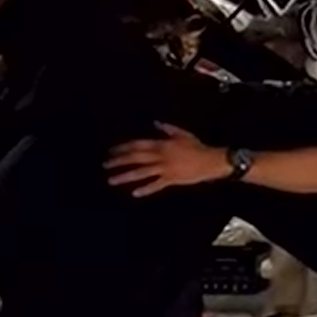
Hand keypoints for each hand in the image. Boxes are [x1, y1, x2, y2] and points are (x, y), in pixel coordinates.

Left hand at [105, 123, 232, 197]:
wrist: (210, 160)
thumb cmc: (197, 146)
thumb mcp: (181, 133)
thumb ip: (167, 129)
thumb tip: (155, 123)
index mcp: (161, 144)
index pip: (137, 145)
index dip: (123, 148)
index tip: (111, 151)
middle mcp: (160, 156)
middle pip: (135, 158)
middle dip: (119, 161)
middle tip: (106, 164)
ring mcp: (165, 169)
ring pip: (141, 172)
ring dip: (125, 176)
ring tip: (112, 180)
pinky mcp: (171, 180)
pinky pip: (156, 185)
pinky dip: (146, 189)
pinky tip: (134, 193)